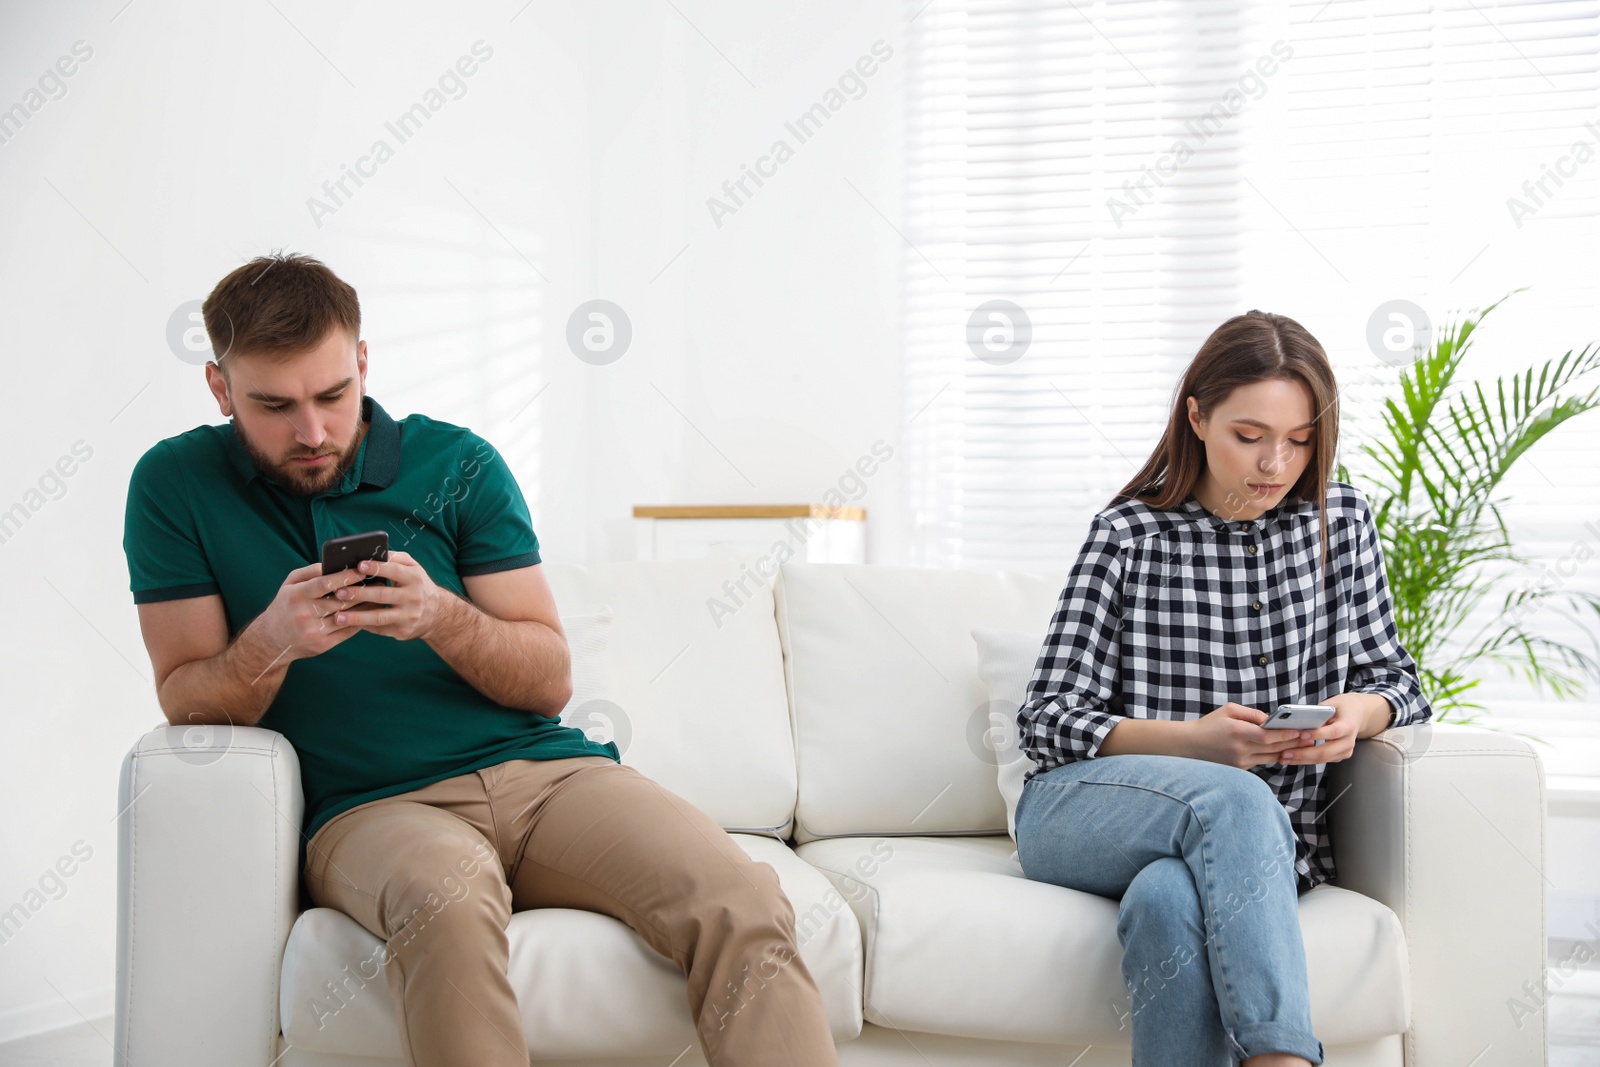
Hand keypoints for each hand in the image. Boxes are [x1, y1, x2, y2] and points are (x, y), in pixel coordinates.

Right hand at [252, 561, 369, 663]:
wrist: (272, 639)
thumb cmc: (285, 605)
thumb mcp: (290, 584)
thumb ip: (310, 571)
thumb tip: (334, 564)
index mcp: (296, 596)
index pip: (325, 584)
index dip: (346, 576)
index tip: (363, 569)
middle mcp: (304, 614)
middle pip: (340, 601)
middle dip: (361, 591)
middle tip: (379, 581)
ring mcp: (313, 632)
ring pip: (346, 617)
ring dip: (366, 606)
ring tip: (380, 596)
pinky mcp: (321, 645)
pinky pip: (346, 632)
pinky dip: (360, 621)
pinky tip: (370, 612)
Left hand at [325, 549, 446, 640]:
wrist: (437, 614)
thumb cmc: (417, 585)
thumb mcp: (413, 568)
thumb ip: (395, 558)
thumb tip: (373, 552)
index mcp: (414, 578)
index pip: (395, 571)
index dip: (377, 568)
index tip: (358, 565)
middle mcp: (413, 597)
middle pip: (383, 595)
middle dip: (359, 593)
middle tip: (339, 591)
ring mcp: (408, 616)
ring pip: (379, 617)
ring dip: (357, 617)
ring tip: (338, 616)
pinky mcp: (403, 631)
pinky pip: (379, 629)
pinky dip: (363, 626)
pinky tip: (348, 625)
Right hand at [1185, 701, 1307, 769]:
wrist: (1190, 745)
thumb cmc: (1209, 724)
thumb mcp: (1229, 710)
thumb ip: (1251, 714)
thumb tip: (1271, 719)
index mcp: (1237, 732)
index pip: (1266, 736)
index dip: (1285, 735)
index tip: (1300, 731)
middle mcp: (1240, 749)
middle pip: (1273, 748)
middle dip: (1293, 742)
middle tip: (1310, 737)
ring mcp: (1241, 762)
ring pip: (1271, 757)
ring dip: (1288, 751)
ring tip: (1303, 745)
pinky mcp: (1241, 769)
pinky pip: (1263, 762)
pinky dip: (1274, 756)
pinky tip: (1286, 751)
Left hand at [1274, 692, 1371, 765]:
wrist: (1358, 714)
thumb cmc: (1341, 706)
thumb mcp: (1331, 704)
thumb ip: (1317, 713)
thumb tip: (1296, 720)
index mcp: (1348, 725)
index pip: (1334, 732)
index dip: (1318, 734)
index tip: (1301, 734)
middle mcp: (1349, 741)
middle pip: (1326, 751)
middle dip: (1304, 753)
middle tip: (1285, 753)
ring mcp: (1346, 751)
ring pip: (1323, 759)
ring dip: (1302, 760)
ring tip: (1284, 758)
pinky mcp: (1340, 756)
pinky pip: (1323, 760)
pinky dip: (1307, 760)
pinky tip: (1292, 758)